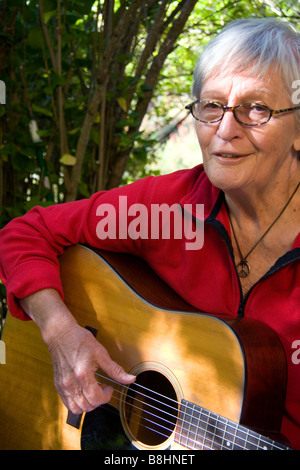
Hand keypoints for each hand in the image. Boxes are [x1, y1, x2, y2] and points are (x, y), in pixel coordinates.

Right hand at [20, 289, 134, 413]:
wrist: (61, 335)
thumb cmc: (80, 341)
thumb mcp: (101, 353)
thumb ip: (115, 370)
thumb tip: (131, 379)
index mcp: (82, 374)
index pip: (95, 398)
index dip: (106, 396)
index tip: (109, 387)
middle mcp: (70, 383)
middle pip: (87, 405)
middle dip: (99, 401)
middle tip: (103, 388)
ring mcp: (62, 386)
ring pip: (76, 409)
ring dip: (88, 405)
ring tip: (93, 391)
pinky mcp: (58, 386)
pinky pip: (68, 404)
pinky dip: (78, 403)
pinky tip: (84, 392)